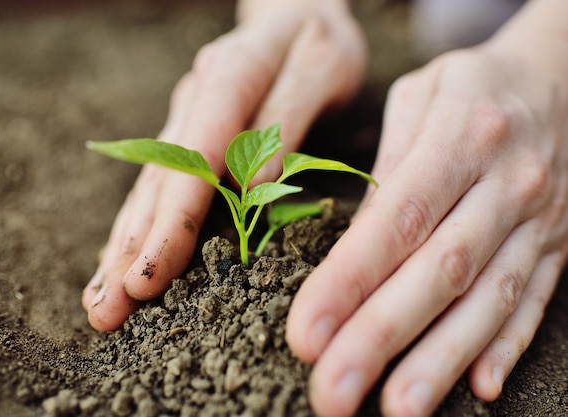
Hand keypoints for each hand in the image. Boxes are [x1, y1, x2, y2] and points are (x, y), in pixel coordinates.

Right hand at [81, 0, 367, 330]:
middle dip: (134, 249)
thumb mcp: (321, 68)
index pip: (195, 160)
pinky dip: (136, 224)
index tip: (148, 280)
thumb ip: (287, 118)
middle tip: (108, 311)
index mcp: (230, 76)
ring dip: (124, 245)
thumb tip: (249, 188)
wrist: (294, 14)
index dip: (171, 224)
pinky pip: (156, 182)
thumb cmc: (318, 45)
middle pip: (159, 181)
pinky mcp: (186, 132)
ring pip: (148, 185)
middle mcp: (196, 98)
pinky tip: (117, 262)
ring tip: (100, 301)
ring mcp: (185, 115)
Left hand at [286, 41, 567, 415]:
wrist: (561, 81)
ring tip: (395, 409)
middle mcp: (507, 186)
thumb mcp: (420, 99)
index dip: (350, 280)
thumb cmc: (469, 89)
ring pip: (487, 300)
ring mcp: (539, 222)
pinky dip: (506, 347)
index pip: (398, 219)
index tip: (306, 334)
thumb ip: (387, 169)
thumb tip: (354, 245)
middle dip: (381, 337)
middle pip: (439, 271)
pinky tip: (477, 388)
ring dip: (440, 360)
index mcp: (463, 136)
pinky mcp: (557, 248)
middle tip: (331, 393)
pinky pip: (533, 301)